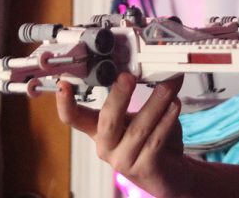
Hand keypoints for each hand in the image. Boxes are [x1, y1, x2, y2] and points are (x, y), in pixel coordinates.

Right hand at [55, 71, 188, 196]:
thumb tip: (159, 67)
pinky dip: (166, 120)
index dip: (65, 103)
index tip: (63, 84)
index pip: (75, 118)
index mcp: (99, 130)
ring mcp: (123, 159)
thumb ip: (145, 95)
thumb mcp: (142, 115)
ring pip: (138, 128)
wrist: (169, 171)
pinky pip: (155, 140)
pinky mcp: (143, 168)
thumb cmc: (153, 139)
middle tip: (128, 76)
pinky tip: (175, 105)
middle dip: (118, 96)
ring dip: (155, 103)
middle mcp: (106, 146)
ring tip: (167, 86)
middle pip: (107, 120)